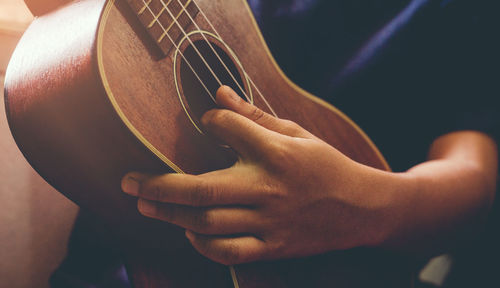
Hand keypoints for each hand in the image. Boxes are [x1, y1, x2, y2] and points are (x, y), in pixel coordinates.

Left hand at [121, 86, 400, 264]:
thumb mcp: (297, 133)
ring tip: (146, 203)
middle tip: (128, 182)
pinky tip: (188, 232)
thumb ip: (255, 115)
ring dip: (171, 215)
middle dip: (158, 186)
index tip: (210, 121)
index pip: (228, 128)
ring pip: (209, 224)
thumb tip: (219, 94)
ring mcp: (269, 222)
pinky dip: (202, 244)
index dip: (213, 119)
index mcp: (277, 153)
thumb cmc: (327, 166)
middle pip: (202, 190)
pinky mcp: (273, 246)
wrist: (361, 210)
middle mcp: (269, 188)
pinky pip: (229, 252)